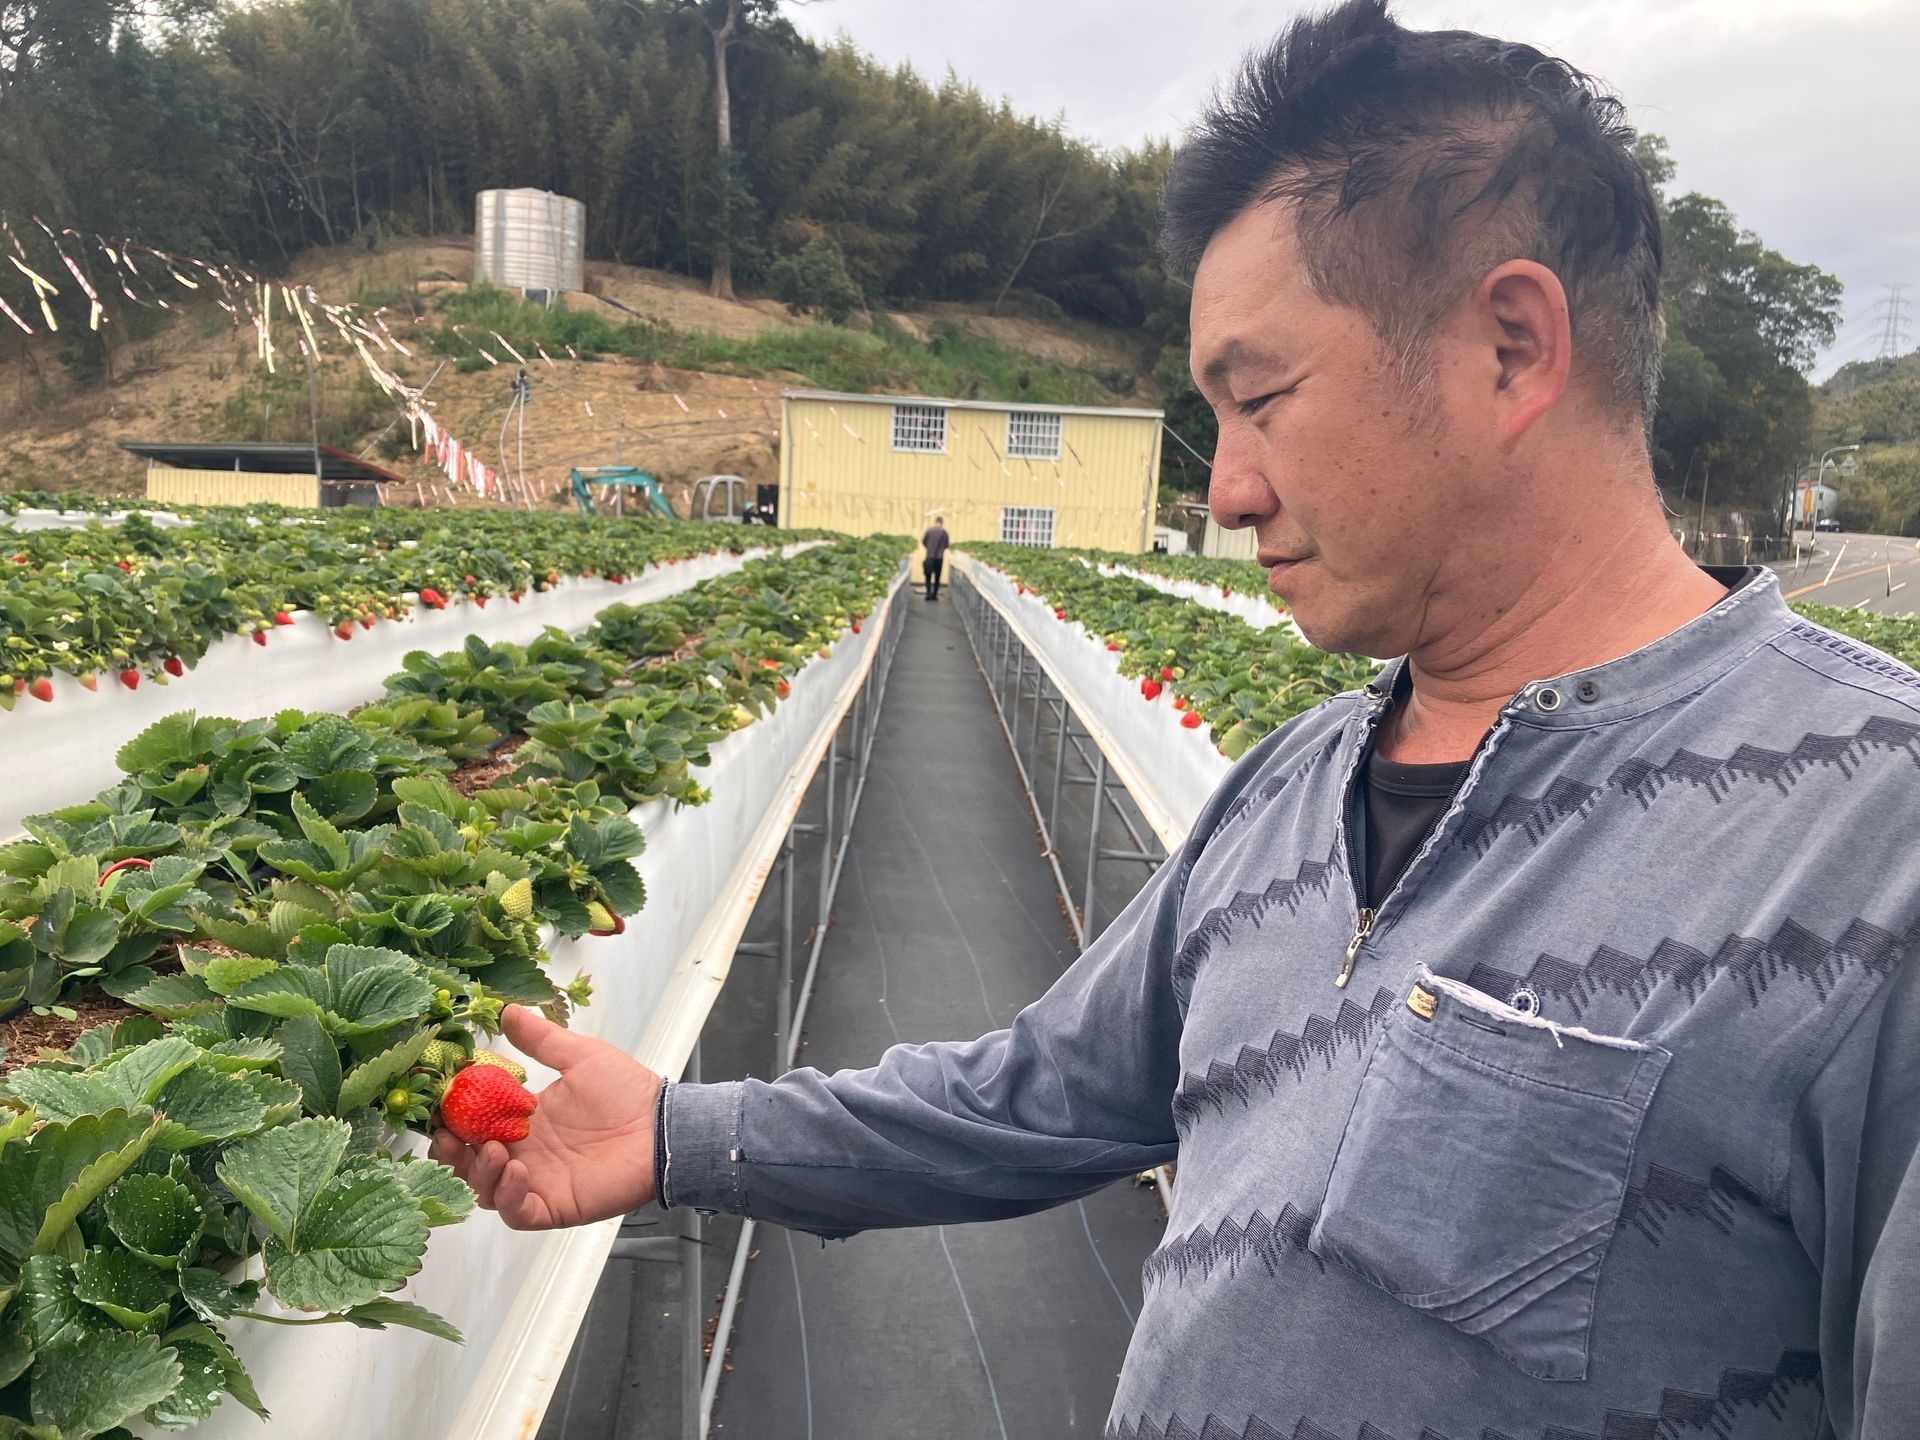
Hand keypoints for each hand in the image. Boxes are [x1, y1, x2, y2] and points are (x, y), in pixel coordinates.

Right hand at [429, 1005, 661, 1229]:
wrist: (663, 1125)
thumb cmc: (627, 1091)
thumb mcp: (579, 1057)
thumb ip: (541, 1040)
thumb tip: (507, 1011)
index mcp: (525, 1121)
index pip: (473, 1125)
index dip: (452, 1119)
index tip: (440, 1105)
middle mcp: (525, 1154)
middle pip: (469, 1163)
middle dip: (452, 1153)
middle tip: (449, 1136)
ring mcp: (537, 1182)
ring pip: (486, 1191)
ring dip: (479, 1173)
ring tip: (494, 1150)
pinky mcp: (555, 1206)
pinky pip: (518, 1212)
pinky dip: (508, 1197)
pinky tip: (517, 1171)